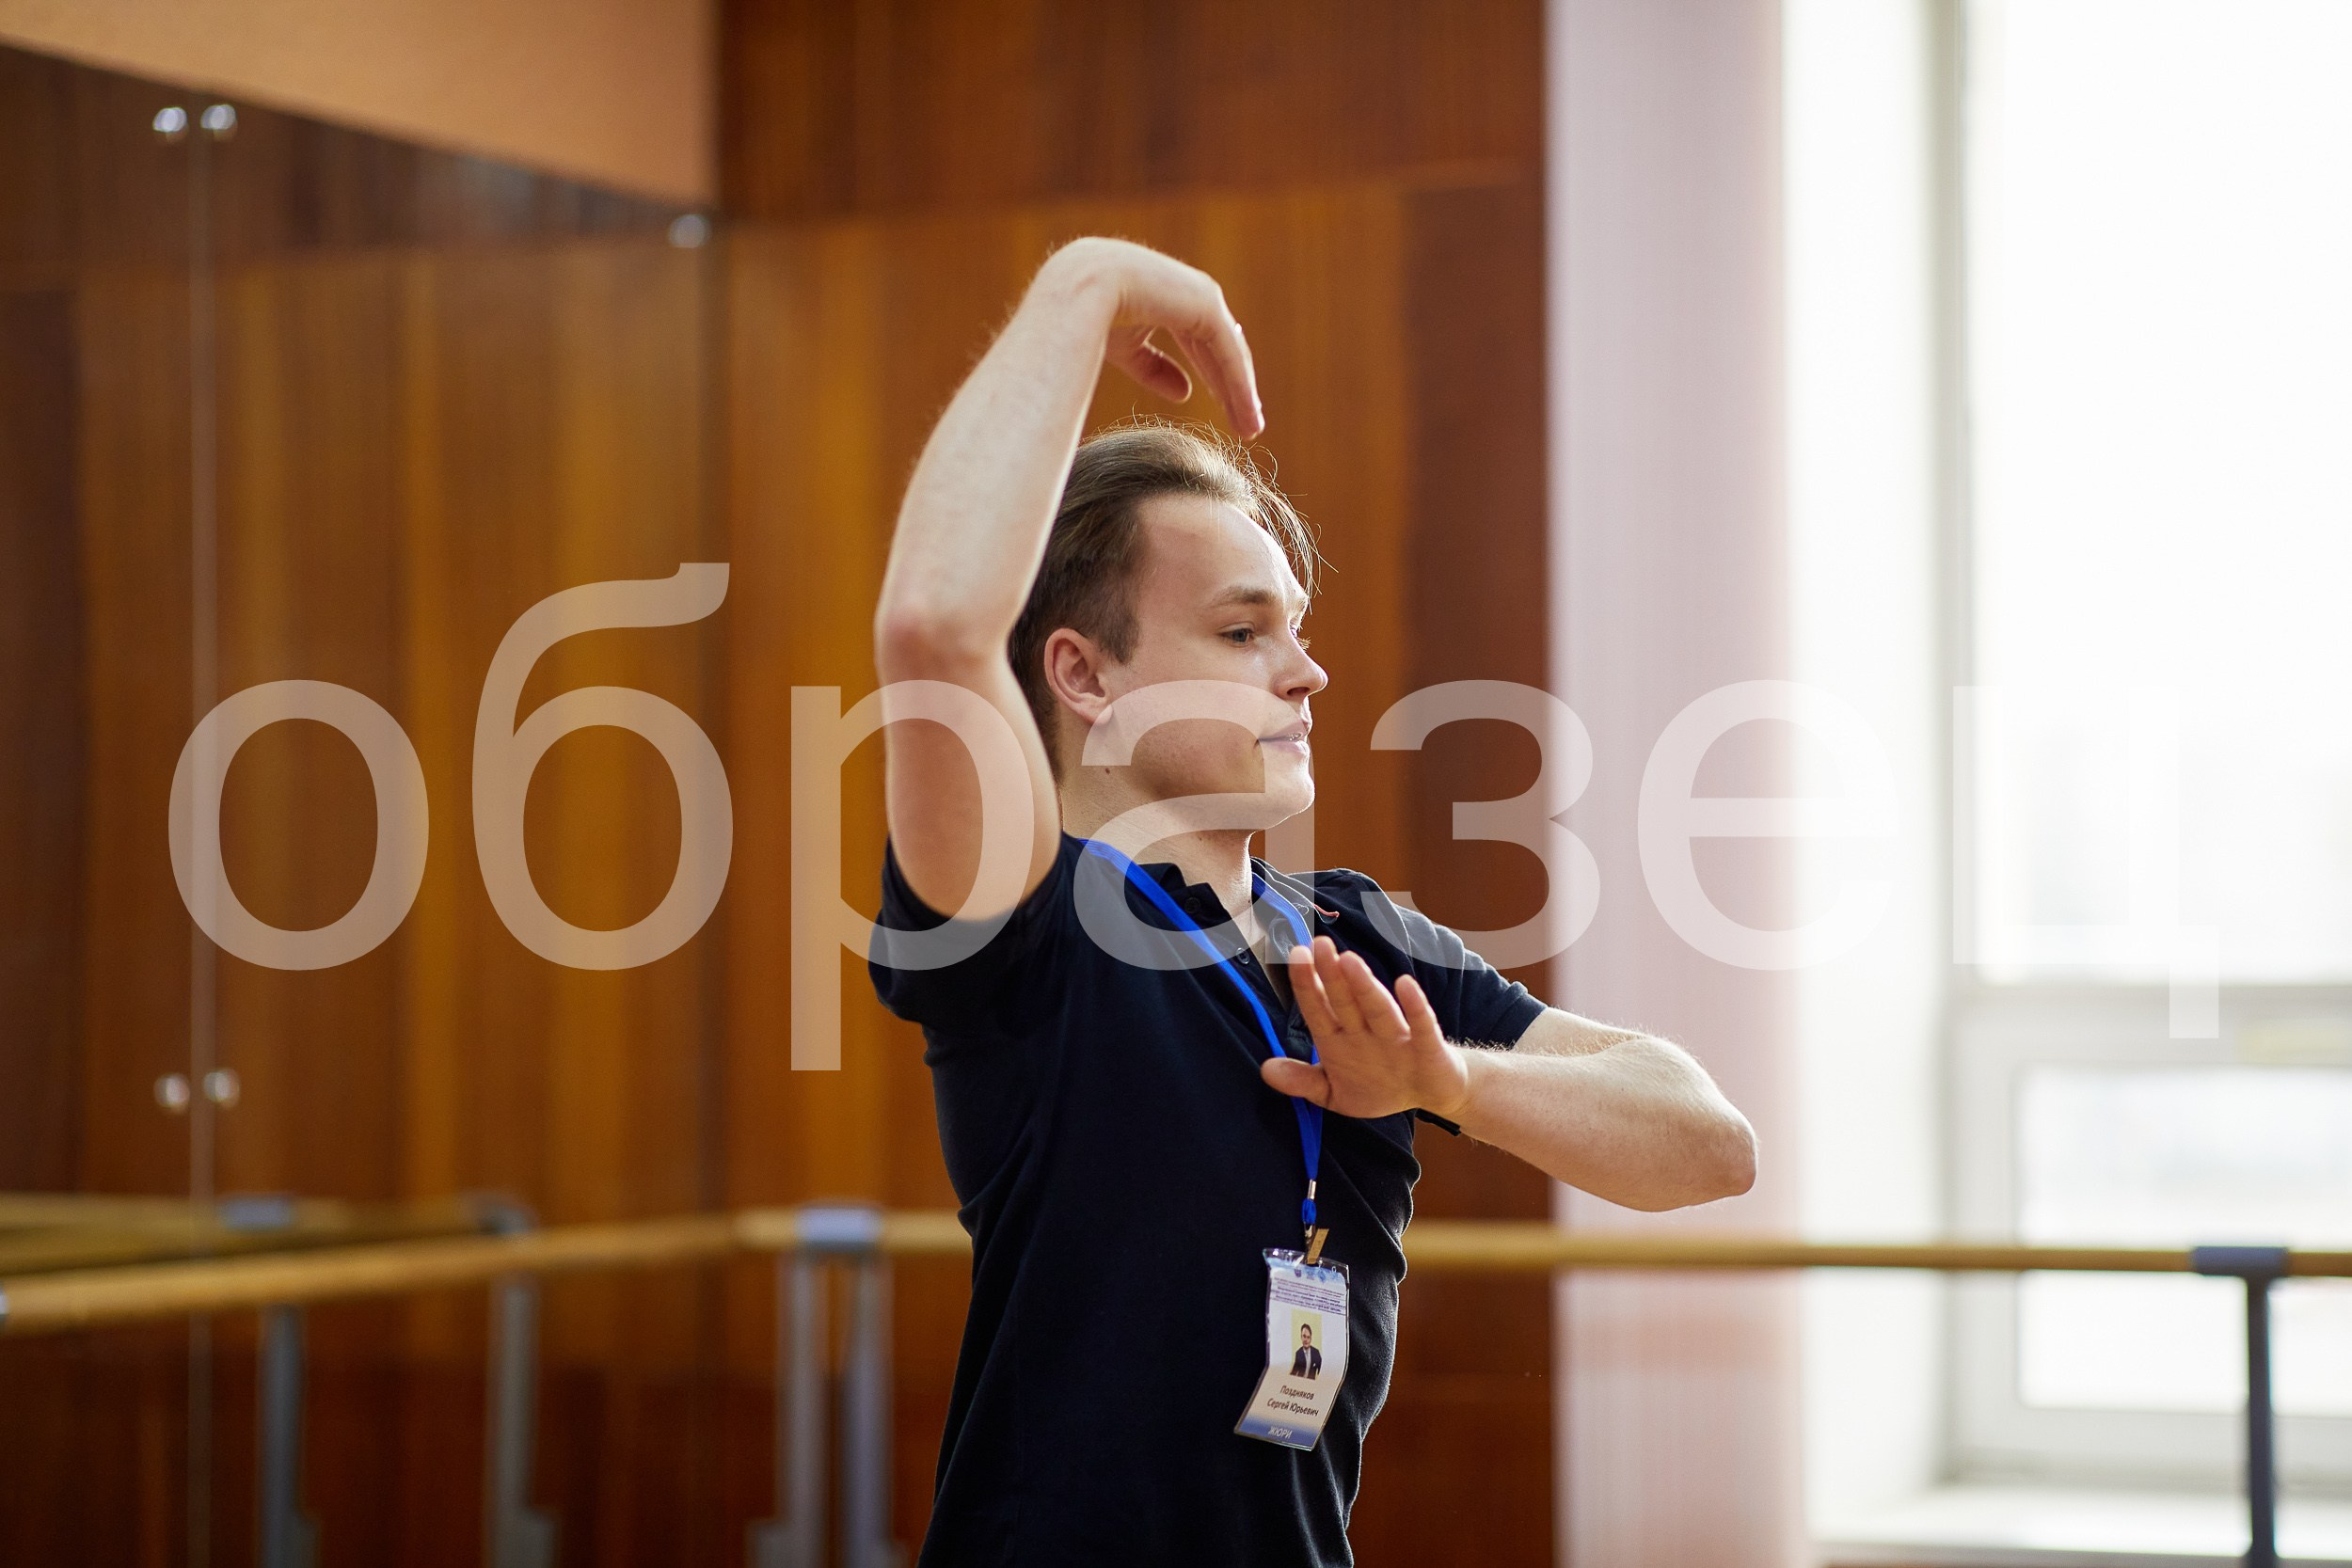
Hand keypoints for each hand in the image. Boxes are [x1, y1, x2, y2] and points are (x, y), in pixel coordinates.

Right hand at [1036, 237, 1264, 437]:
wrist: (1080, 288)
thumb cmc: (1087, 315)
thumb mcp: (1126, 349)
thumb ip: (1154, 369)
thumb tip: (1185, 393)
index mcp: (1173, 298)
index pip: (1205, 344)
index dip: (1218, 379)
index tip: (1229, 410)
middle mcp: (1193, 292)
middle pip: (1222, 352)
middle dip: (1236, 391)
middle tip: (1248, 426)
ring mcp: (1202, 295)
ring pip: (1229, 354)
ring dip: (1242, 394)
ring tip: (1251, 429)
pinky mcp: (1207, 305)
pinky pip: (1228, 352)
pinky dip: (1239, 385)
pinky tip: (1246, 413)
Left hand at [1260, 936, 1473, 1120]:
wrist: (1430, 1091)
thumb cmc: (1380, 1086)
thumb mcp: (1336, 1093)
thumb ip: (1303, 1082)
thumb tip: (1265, 1070)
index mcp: (1340, 1039)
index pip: (1318, 1009)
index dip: (1306, 984)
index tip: (1296, 956)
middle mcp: (1366, 1031)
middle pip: (1345, 1000)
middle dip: (1331, 975)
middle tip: (1319, 945)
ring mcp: (1396, 1036)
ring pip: (1377, 1007)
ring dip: (1363, 985)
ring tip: (1348, 960)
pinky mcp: (1427, 1046)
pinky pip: (1420, 1024)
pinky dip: (1414, 1006)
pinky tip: (1404, 984)